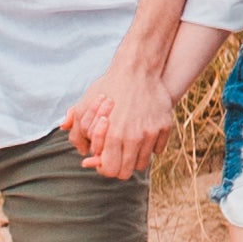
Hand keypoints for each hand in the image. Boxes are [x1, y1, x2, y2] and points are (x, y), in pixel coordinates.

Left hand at [68, 62, 170, 177]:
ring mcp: (151, 133)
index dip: (105, 168)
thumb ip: (77, 131)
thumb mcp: (85, 106)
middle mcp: (134, 137)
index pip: (110, 170)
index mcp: (114, 136)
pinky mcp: (165, 127)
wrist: (137, 69)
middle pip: (127, 172)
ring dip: (134, 157)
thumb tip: (83, 155)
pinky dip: (150, 146)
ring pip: (143, 162)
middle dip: (119, 166)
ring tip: (128, 145)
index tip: (104, 160)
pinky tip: (142, 135)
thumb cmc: (109, 88)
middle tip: (116, 155)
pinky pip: (158, 149)